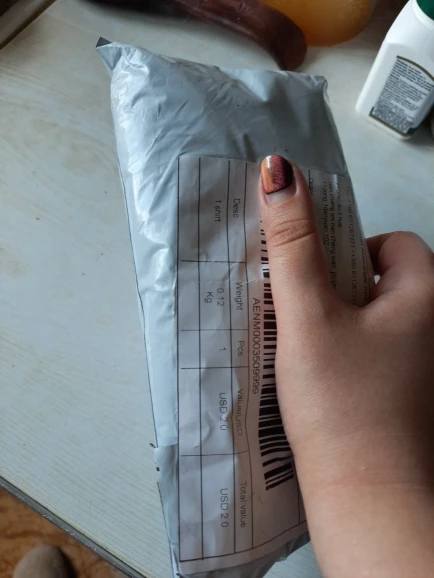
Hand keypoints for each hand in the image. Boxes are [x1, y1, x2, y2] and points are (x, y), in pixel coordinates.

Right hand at [260, 155, 433, 577]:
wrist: (368, 501)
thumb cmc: (343, 407)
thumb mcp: (309, 316)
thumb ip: (292, 245)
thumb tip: (280, 173)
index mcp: (426, 297)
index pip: (394, 244)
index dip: (349, 249)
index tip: (313, 274)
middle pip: (383, 283)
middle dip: (337, 287)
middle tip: (300, 308)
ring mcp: (422, 367)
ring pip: (376, 322)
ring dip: (337, 322)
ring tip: (300, 343)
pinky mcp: (404, 397)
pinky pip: (374, 355)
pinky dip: (345, 354)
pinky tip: (317, 378)